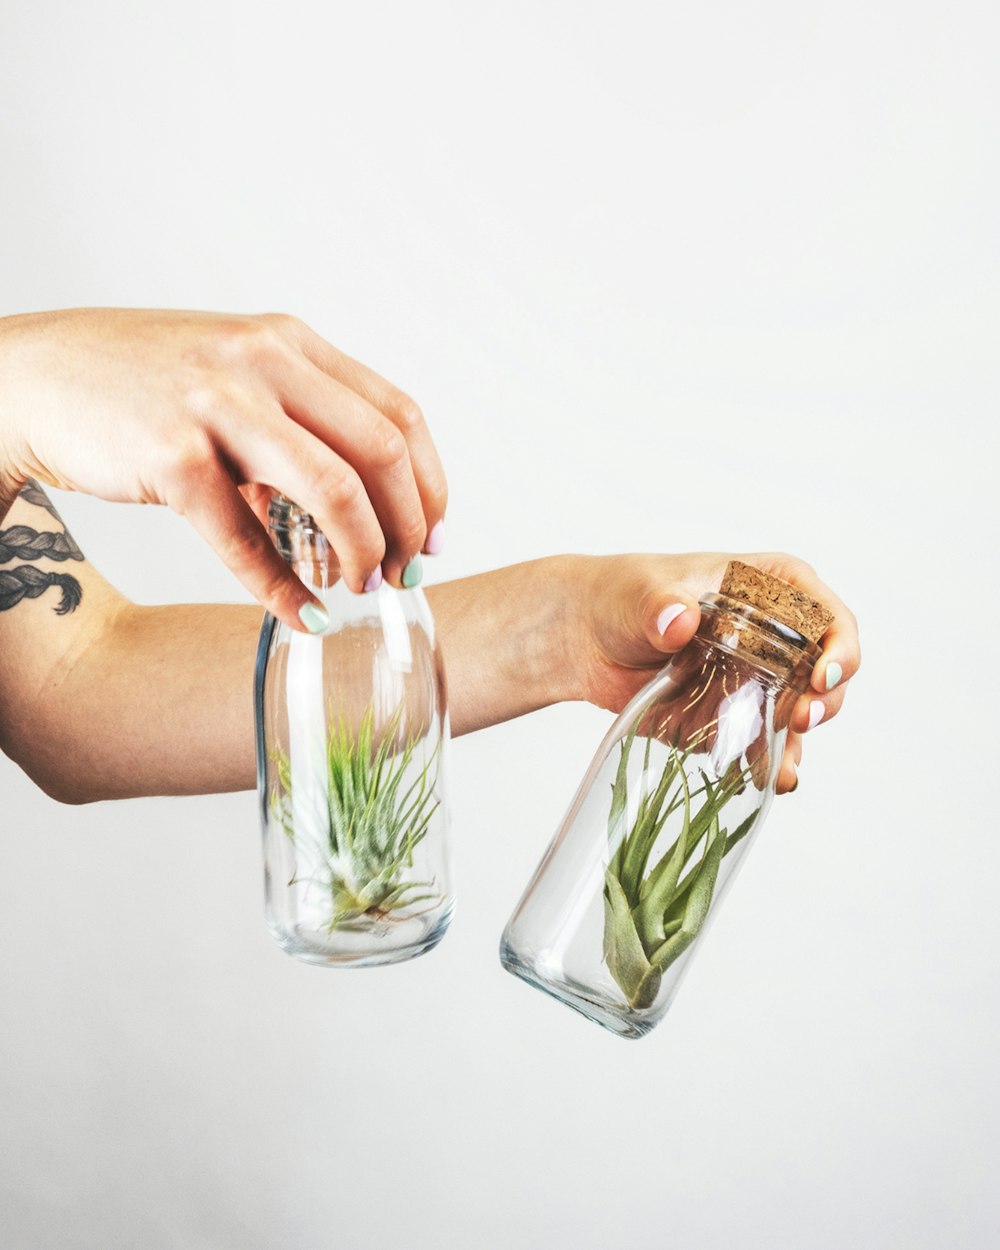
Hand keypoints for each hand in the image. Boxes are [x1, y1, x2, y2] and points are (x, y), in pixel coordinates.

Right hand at [0, 308, 446, 629]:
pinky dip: (282, 588)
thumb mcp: (231, 378)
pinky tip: (301, 614)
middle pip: (381, 451)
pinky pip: (246, 539)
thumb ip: (296, 425)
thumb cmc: (140, 388)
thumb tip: (356, 513)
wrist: (32, 379)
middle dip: (408, 525)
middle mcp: (262, 361)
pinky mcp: (170, 457)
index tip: (435, 533)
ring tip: (361, 589)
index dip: (431, 483)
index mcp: (288, 342)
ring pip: (332, 489)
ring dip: (362, 552)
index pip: (397, 413)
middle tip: (406, 573)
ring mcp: (216, 404)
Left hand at [568, 552, 859, 794]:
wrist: (584, 638)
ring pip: (800, 712)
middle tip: (800, 720)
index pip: (826, 614)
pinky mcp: (731, 717)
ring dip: (799, 741)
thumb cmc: (621, 596)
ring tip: (783, 765)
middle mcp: (773, 636)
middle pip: (826, 671)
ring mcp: (756, 680)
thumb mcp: (640, 592)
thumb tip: (679, 619)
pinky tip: (766, 780)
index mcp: (768, 588)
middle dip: (825, 700)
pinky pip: (762, 744)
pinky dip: (768, 763)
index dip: (839, 645)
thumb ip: (660, 604)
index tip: (823, 675)